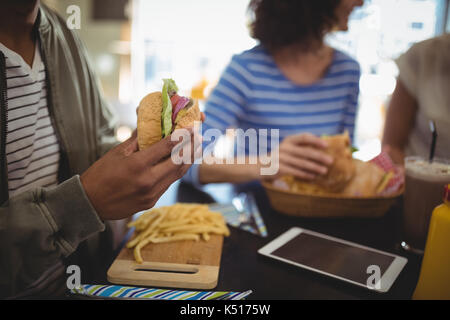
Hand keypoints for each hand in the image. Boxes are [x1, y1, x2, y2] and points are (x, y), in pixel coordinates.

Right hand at [81, 129, 198, 220]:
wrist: (90, 203)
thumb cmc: (100, 174)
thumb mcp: (117, 153)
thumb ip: (137, 140)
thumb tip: (150, 124)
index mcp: (138, 165)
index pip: (166, 147)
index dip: (182, 136)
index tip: (192, 127)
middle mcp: (148, 181)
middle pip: (178, 163)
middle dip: (191, 148)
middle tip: (200, 137)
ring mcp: (151, 194)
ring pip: (176, 175)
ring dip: (187, 161)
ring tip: (195, 148)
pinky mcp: (151, 202)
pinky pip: (168, 184)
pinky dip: (175, 172)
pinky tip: (179, 163)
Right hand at [266, 133, 333, 180]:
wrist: (259, 166)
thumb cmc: (278, 158)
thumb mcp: (287, 149)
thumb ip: (300, 148)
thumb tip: (321, 150)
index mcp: (288, 140)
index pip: (304, 137)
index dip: (316, 140)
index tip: (327, 145)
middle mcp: (284, 147)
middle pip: (305, 151)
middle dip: (319, 156)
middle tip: (330, 161)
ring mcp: (281, 158)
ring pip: (302, 163)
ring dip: (315, 167)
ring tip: (324, 171)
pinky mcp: (278, 168)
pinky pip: (295, 172)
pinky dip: (305, 174)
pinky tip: (313, 177)